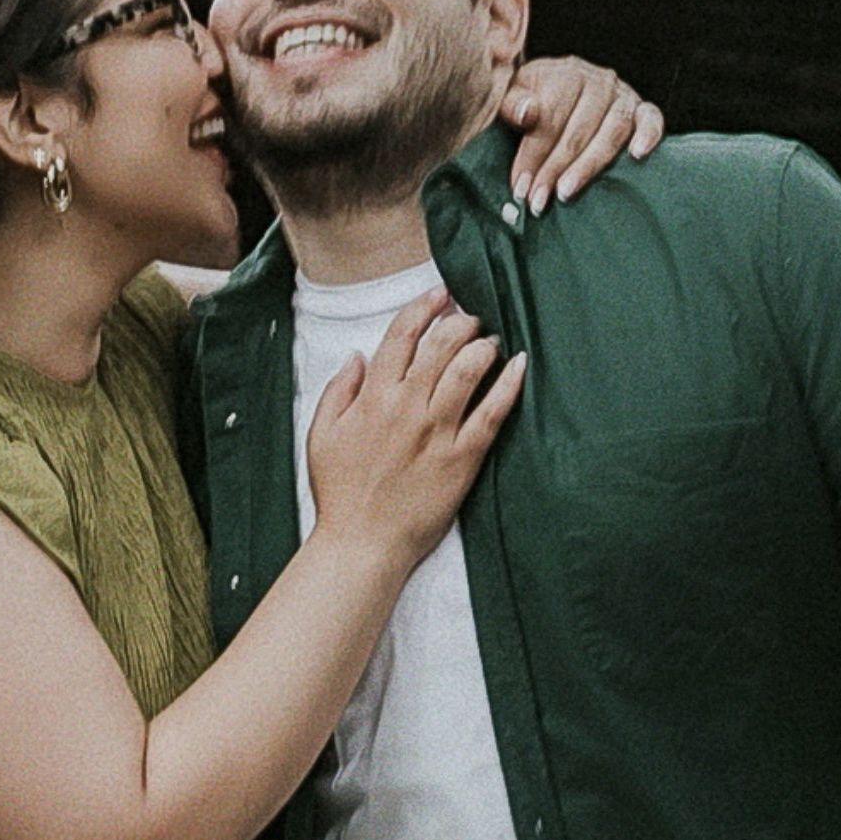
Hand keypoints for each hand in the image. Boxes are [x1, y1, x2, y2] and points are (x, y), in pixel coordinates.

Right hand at [301, 294, 526, 561]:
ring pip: (467, 370)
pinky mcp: (463, 457)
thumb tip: (358, 357)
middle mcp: (407, 407)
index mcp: (372, 398)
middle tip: (469, 317)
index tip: (439, 296)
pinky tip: (519, 365)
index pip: (402, 336)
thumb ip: (339, 390)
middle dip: (458, 322)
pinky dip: (508, 385)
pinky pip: (492, 413)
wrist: (362, 543)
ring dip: (482, 345)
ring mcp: (438, 431)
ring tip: (489, 339)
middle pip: (440, 346)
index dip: (423, 308)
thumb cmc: (339, 493)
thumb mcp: (321, 435)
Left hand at [495, 57, 667, 207]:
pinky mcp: (642, 109)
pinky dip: (649, 135)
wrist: (556, 89)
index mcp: (564, 73)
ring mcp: (623, 94)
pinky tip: (637, 156)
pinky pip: (652, 119)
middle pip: (579, 129)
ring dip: (587, 166)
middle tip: (538, 199)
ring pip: (611, 132)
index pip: (550, 117)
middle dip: (554, 169)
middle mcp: (598, 80)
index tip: (520, 185)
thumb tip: (528, 113)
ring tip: (566, 192)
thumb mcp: (513, 96)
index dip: (533, 154)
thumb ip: (512, 104)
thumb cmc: (533, 98)